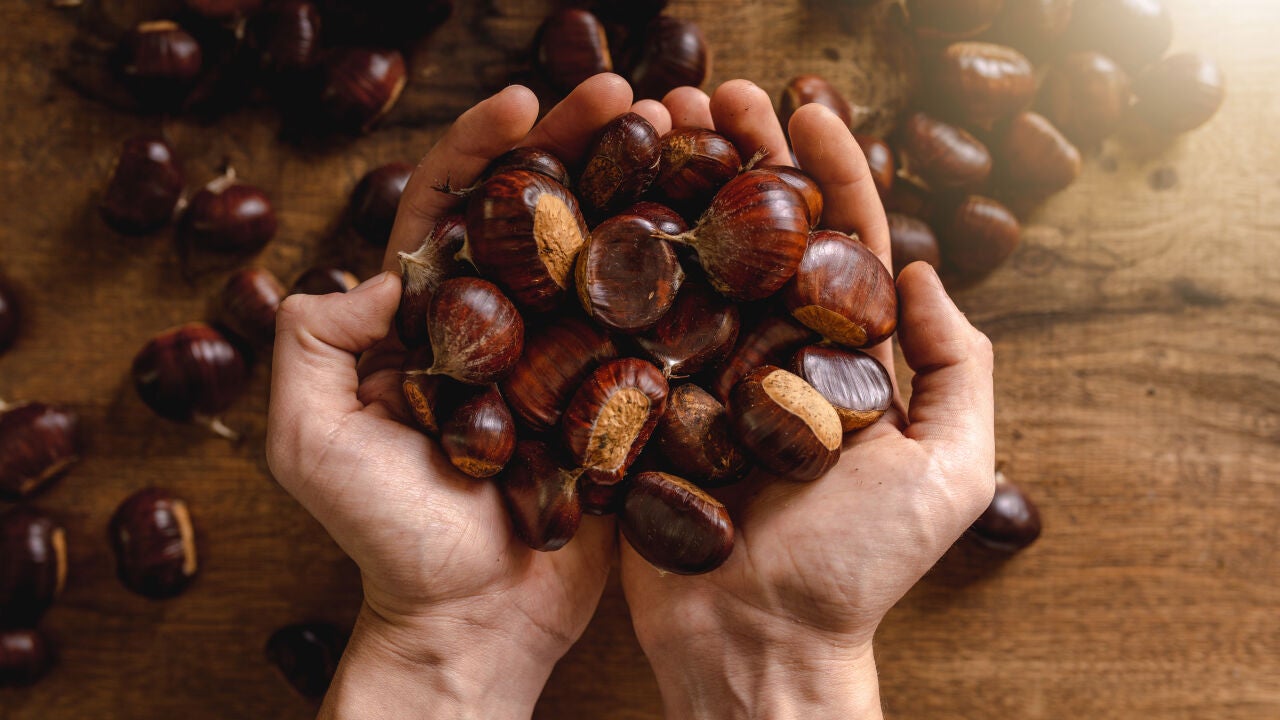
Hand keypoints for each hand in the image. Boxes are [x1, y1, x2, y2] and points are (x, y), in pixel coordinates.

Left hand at [266, 74, 651, 718]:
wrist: (475, 623)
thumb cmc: (387, 539)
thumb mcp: (310, 440)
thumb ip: (314, 344)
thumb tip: (380, 272)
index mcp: (431, 316)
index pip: (453, 205)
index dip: (486, 146)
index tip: (527, 102)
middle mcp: (506, 321)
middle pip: (544, 210)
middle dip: (585, 143)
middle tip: (637, 93)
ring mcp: (570, 354)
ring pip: (607, 251)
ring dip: (648, 185)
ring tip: (696, 129)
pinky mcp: (622, 394)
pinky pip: (658, 324)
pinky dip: (689, 271)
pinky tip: (724, 224)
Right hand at [619, 83, 996, 719]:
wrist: (757, 643)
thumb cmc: (859, 568)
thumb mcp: (951, 468)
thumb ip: (953, 367)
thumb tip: (923, 270)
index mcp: (846, 356)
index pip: (843, 240)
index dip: (830, 167)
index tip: (807, 104)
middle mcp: (776, 351)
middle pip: (759, 233)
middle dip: (741, 156)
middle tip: (710, 93)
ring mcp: (707, 374)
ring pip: (693, 261)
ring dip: (677, 187)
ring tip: (653, 123)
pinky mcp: (648, 402)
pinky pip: (632, 323)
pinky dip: (620, 262)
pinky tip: (602, 204)